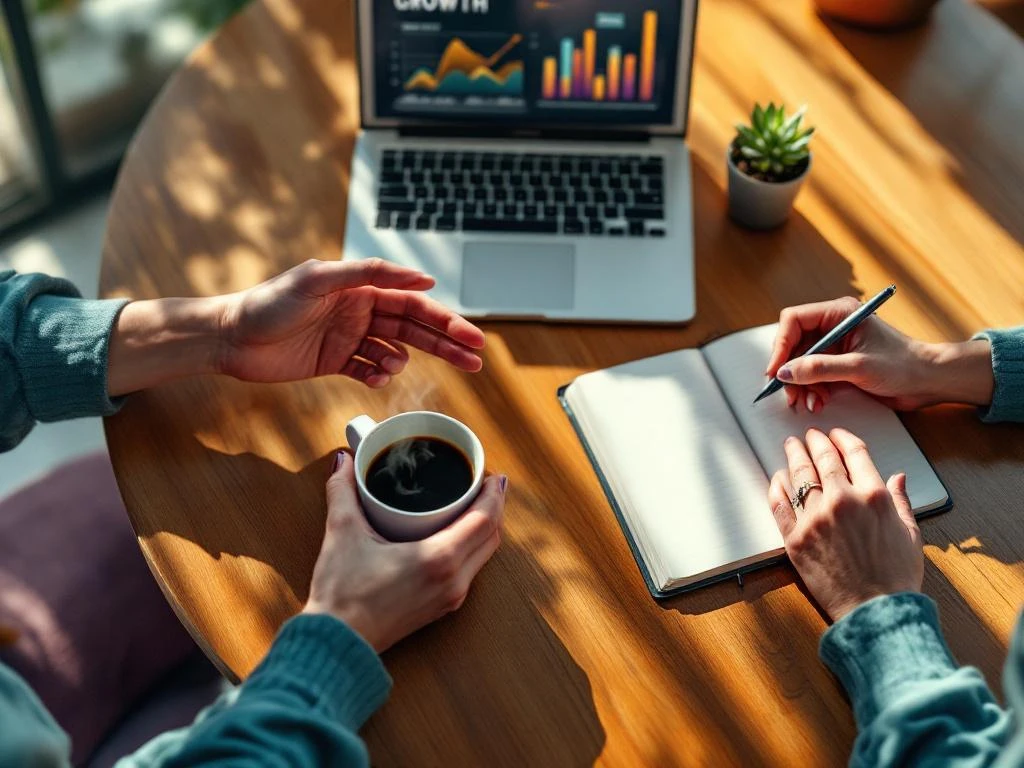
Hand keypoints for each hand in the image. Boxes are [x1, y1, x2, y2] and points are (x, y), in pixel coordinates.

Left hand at [218, 258, 485, 386]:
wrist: (229, 337)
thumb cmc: (269, 303)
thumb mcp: (318, 279)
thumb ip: (368, 273)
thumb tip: (419, 278)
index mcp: (360, 288)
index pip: (413, 303)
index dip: (445, 320)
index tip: (472, 335)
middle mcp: (360, 311)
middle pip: (414, 329)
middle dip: (446, 344)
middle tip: (475, 359)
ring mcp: (350, 337)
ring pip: (395, 351)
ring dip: (401, 361)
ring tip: (391, 367)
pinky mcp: (336, 362)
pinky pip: (370, 370)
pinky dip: (377, 376)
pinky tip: (375, 377)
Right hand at [303, 453, 505, 651]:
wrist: (335, 644)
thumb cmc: (342, 593)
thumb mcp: (342, 533)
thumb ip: (343, 491)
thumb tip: (344, 462)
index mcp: (439, 559)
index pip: (485, 520)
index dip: (494, 494)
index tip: (491, 474)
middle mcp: (454, 580)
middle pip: (492, 537)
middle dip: (494, 507)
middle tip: (485, 483)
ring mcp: (450, 598)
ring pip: (484, 555)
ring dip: (485, 528)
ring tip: (475, 504)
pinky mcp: (442, 608)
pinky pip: (471, 571)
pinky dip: (473, 548)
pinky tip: (458, 535)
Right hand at [765, 296, 993, 411]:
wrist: (929, 381)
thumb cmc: (905, 366)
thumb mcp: (859, 367)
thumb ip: (819, 368)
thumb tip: (785, 372)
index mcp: (839, 313)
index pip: (794, 321)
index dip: (781, 345)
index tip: (776, 370)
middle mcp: (834, 326)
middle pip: (794, 344)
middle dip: (790, 370)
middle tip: (790, 393)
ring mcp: (835, 346)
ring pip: (800, 362)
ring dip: (800, 384)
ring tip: (808, 402)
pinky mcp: (838, 363)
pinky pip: (812, 375)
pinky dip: (811, 390)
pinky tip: (819, 401)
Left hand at [767, 428, 922, 621]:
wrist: (875, 611)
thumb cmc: (896, 577)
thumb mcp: (910, 534)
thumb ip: (901, 500)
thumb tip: (898, 476)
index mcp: (874, 496)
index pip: (854, 453)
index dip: (843, 438)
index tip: (835, 434)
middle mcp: (842, 501)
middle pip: (823, 458)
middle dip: (815, 441)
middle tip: (809, 434)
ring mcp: (815, 518)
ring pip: (799, 476)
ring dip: (794, 456)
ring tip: (791, 445)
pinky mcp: (794, 538)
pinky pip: (779, 504)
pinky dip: (776, 487)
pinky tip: (777, 478)